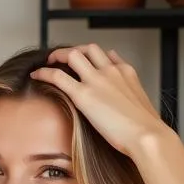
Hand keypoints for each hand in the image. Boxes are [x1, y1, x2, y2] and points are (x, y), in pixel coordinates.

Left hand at [31, 45, 170, 157]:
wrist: (147, 135)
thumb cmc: (145, 127)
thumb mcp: (141, 101)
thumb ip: (129, 90)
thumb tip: (123, 84)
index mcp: (126, 72)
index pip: (106, 55)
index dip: (90, 56)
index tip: (82, 62)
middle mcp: (111, 71)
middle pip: (88, 48)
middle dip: (73, 50)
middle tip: (60, 59)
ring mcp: (97, 80)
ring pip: (73, 55)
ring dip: (58, 56)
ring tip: (47, 63)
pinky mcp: (83, 95)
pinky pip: (58, 76)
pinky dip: (44, 73)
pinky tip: (36, 75)